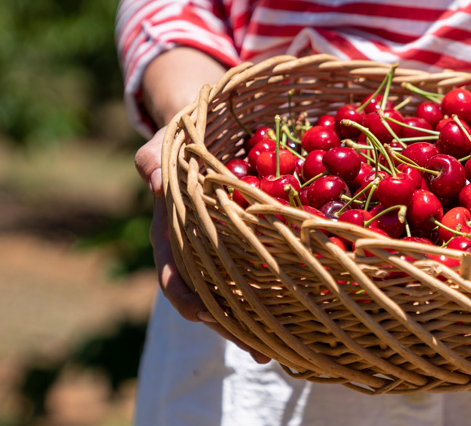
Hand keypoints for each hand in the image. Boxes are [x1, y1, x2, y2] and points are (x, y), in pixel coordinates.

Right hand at [134, 48, 270, 363]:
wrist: (214, 121)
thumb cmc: (186, 134)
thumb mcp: (169, 140)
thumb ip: (156, 157)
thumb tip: (151, 179)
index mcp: (175, 232)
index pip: (174, 273)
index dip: (186, 295)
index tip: (201, 313)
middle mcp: (203, 248)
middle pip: (214, 298)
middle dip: (235, 326)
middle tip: (260, 349)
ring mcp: (234, 247)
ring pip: (245, 292)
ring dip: (265, 319)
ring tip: (289, 345)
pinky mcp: (264, 238)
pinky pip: (276, 266)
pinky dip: (291, 287)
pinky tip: (318, 307)